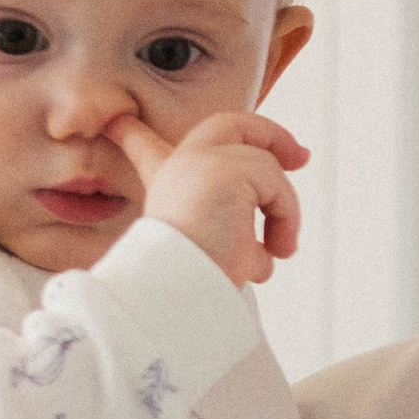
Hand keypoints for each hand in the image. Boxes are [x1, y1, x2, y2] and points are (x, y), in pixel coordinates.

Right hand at [116, 110, 305, 288]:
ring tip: (279, 250)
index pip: (146, 149)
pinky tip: (274, 250)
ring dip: (284, 212)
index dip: (135, 135)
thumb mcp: (216, 255)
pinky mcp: (223, 169)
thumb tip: (269, 251)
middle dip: (269, 133)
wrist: (180, 296)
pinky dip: (286, 217)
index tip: (118, 122)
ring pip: (266, 167)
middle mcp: (180, 167)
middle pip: (229, 126)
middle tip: (301, 156)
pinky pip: (276, 182)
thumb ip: (233, 237)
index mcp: (167, 187)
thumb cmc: (197, 288)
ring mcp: (200, 161)